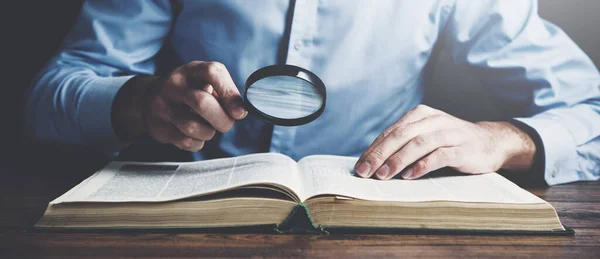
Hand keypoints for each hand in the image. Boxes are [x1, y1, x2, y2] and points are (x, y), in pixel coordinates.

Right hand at [112, 61, 246, 151]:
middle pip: (202, 103)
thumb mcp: (206, 82)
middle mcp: (174, 85)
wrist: (151, 98)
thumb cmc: (191, 91)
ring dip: (209, 133)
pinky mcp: (158, 126)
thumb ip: (225, 93)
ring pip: (193, 127)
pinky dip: (198, 143)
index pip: (213, 73)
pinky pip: (185, 141)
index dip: (230, 93)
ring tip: (207, 127)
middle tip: (226, 123)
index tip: (240, 112)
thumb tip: (240, 111)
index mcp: (192, 70)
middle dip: (222, 120)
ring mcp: (162, 105)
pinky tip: (195, 135)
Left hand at [354, 105, 535, 179]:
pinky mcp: (463, 148)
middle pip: (401, 135)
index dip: (374, 149)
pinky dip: (423, 165)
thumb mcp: (426, 136)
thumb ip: (403, 143)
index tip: (360, 166)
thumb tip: (373, 162)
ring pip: (418, 144)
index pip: (391, 132)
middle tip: (366, 171)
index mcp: (421, 114)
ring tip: (384, 174)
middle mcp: (434, 120)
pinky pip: (440, 155)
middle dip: (380, 154)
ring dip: (398, 160)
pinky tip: (410, 175)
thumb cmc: (451, 142)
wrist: (491, 142)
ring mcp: (450, 132)